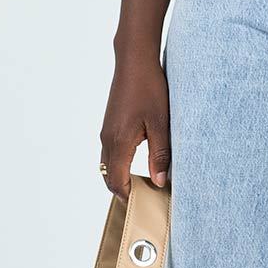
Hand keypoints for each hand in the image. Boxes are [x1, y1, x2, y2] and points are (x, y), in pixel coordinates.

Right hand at [100, 52, 169, 198]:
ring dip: (122, 177)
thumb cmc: (149, 89)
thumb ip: (160, 155)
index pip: (117, 181)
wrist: (134, 61)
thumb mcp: (160, 123)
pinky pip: (110, 153)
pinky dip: (120, 165)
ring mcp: (106, 131)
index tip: (145, 206)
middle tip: (146, 200)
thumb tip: (160, 182)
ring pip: (108, 165)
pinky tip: (139, 163)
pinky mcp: (110, 124)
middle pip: (109, 177)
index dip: (129, 197)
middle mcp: (107, 139)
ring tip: (145, 185)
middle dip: (125, 191)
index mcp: (119, 142)